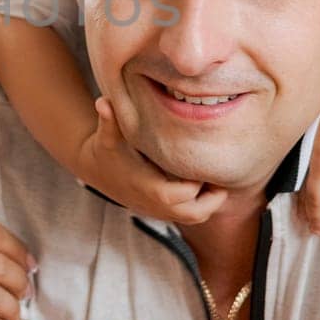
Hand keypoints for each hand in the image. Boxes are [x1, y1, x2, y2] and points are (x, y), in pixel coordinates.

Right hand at [74, 97, 225, 224]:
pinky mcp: (162, 211)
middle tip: (222, 177)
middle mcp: (154, 204)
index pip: (180, 195)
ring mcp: (159, 211)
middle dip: (213, 199)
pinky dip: (202, 204)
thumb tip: (103, 102)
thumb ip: (108, 120)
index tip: (201, 164)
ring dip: (210, 203)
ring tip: (216, 180)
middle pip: (194, 214)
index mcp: (146, 187)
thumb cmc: (106, 149)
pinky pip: (190, 216)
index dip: (196, 183)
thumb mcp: (107, 135)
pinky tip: (205, 182)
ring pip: (195, 218)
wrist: (97, 171)